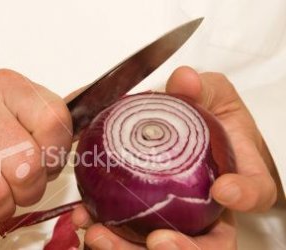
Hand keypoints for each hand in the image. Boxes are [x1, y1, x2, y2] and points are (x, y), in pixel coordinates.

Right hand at [0, 69, 71, 235]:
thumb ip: (53, 119)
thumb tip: (96, 105)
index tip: (44, 158)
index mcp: (7, 86)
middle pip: (29, 167)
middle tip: (16, 182)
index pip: (55, 123)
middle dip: (29, 189)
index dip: (55, 154)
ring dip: (1, 206)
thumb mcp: (17, 114)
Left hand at [72, 66, 278, 248]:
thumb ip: (199, 89)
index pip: (253, 192)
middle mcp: (210, 208)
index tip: (224, 190)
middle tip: (157, 241)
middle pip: (210, 245)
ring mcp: (180, 219)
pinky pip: (129, 235)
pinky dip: (108, 233)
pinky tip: (85, 219)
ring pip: (165, 248)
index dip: (243, 195)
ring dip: (131, 249)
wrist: (186, 130)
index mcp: (234, 176)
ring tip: (101, 235)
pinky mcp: (146, 218)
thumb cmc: (208, 117)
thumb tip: (184, 80)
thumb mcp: (209, 95)